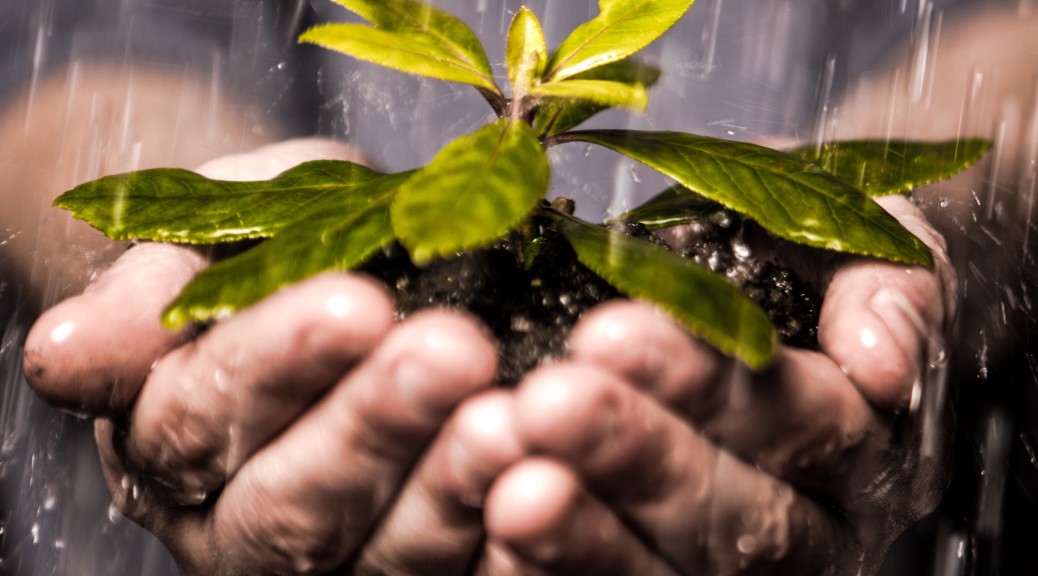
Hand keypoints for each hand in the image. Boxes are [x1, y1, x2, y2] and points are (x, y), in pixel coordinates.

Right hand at [23, 140, 522, 574]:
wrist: (333, 287)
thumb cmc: (270, 253)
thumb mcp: (209, 243)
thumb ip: (151, 297)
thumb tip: (67, 357)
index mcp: (174, 444)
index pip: (206, 415)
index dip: (276, 364)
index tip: (356, 303)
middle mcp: (243, 525)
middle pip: (292, 505)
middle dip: (373, 426)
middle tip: (453, 352)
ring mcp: (334, 566)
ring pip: (380, 558)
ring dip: (447, 493)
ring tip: (511, 422)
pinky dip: (503, 548)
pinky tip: (547, 495)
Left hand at [482, 194, 954, 574]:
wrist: (791, 299)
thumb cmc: (810, 269)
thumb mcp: (860, 247)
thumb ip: (889, 290)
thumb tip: (881, 358)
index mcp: (868, 447)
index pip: (802, 422)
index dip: (708, 384)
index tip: (611, 333)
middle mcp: (814, 525)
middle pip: (739, 515)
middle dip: (636, 456)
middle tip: (547, 404)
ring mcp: (738, 570)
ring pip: (674, 570)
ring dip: (588, 532)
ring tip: (510, 479)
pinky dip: (557, 570)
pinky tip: (500, 525)